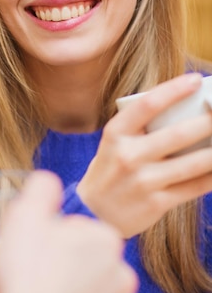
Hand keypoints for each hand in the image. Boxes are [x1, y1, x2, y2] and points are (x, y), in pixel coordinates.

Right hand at [0, 170, 137, 292]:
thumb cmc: (27, 274)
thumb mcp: (25, 215)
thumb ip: (42, 189)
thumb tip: (49, 182)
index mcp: (105, 239)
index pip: (78, 230)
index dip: (52, 238)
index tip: (36, 250)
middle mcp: (122, 273)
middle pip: (87, 262)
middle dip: (66, 266)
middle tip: (37, 276)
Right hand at [77, 73, 211, 236]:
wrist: (92, 213)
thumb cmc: (110, 169)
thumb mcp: (115, 143)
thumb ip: (141, 128)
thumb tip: (187, 111)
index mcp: (116, 133)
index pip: (148, 104)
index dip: (174, 90)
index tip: (196, 80)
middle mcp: (128, 156)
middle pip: (178, 134)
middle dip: (209, 122)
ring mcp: (143, 181)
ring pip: (193, 163)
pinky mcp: (156, 203)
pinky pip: (194, 187)